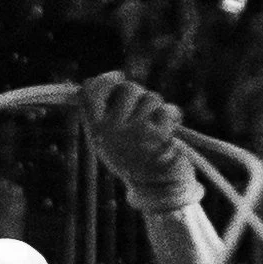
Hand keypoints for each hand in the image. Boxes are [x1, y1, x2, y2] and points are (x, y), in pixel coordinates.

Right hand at [79, 71, 201, 212]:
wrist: (157, 188)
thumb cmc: (135, 160)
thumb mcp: (110, 140)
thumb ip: (104, 113)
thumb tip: (98, 80)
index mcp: (96, 132)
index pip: (90, 93)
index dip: (106, 80)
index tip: (118, 76)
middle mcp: (111, 131)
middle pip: (127, 89)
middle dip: (140, 94)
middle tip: (145, 111)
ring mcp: (134, 132)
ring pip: (151, 98)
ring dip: (158, 108)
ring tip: (157, 127)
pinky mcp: (158, 135)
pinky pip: (167, 110)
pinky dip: (173, 116)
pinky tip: (170, 130)